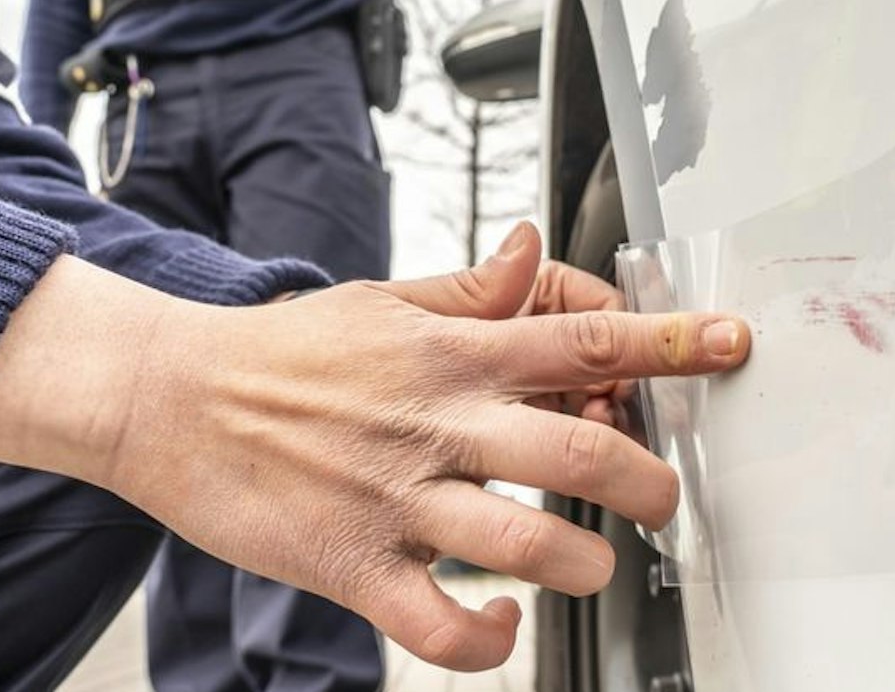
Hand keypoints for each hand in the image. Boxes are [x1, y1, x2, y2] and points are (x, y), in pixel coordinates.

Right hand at [0, 240, 749, 672]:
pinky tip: (500, 628)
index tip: (728, 344)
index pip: (581, 338)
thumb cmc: (280, 353)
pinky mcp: (352, 564)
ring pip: (524, 544)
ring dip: (582, 566)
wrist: (167, 397)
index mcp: (450, 352)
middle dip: (648, 481)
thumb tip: (535, 252)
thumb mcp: (382, 300)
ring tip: (592, 567)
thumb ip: (470, 289)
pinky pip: (436, 627)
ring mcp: (397, 498)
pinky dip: (483, 642)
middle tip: (664, 497)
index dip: (669, 341)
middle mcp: (436, 421)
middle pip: (578, 452)